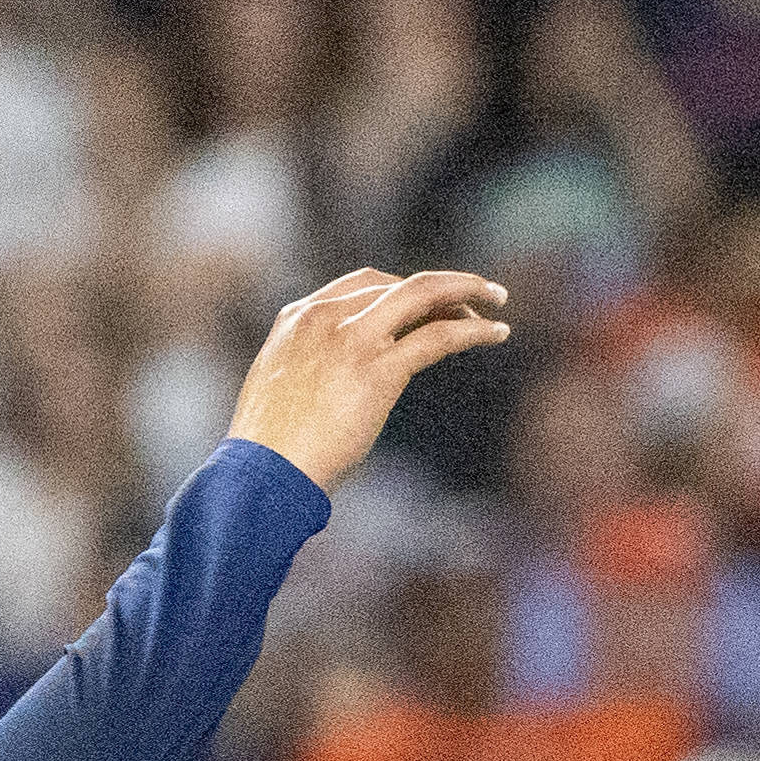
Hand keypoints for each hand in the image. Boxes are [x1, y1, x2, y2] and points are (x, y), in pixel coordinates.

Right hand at [222, 269, 512, 491]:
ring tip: (498, 302)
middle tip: (478, 296)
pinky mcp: (377, 368)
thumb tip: (342, 381)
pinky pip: (437, 337)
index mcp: (297, 318)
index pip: (364, 286)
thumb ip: (311, 367)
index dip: (404, 291)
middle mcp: (324, 317)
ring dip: (467, 292)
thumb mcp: (282, 390)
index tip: (430, 307)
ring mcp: (351, 339)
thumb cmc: (269, 450)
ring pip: (423, 294)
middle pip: (397, 284)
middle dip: (443, 286)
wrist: (261, 476)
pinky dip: (473, 333)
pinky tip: (498, 333)